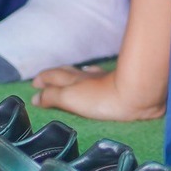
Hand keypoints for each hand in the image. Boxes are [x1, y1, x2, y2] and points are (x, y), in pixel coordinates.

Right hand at [31, 67, 164, 122]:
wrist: (136, 95)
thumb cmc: (100, 98)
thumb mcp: (69, 98)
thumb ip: (52, 97)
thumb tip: (35, 97)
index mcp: (72, 81)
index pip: (53, 76)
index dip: (43, 79)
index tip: (34, 84)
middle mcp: (85, 77)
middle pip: (66, 72)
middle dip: (54, 75)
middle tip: (46, 78)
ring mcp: (102, 79)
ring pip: (83, 74)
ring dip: (73, 75)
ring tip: (69, 76)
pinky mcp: (118, 85)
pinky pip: (99, 78)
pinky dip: (92, 77)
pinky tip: (97, 77)